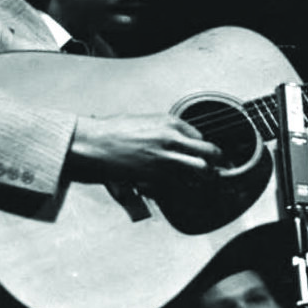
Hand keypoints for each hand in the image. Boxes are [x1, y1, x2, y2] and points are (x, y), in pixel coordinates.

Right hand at [69, 113, 222, 180]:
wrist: (92, 143)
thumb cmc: (113, 130)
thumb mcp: (146, 120)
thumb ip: (167, 129)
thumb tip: (182, 139)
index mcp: (170, 122)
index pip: (201, 137)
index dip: (202, 147)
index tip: (203, 153)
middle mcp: (172, 139)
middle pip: (210, 152)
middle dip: (216, 161)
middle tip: (216, 167)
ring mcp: (166, 159)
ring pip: (201, 170)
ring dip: (205, 176)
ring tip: (204, 180)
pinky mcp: (156, 176)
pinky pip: (181, 184)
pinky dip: (185, 187)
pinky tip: (183, 187)